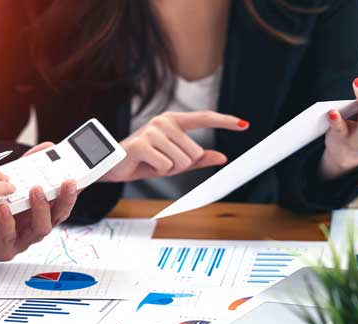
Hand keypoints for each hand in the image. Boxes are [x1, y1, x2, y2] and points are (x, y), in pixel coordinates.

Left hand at [0, 142, 78, 260]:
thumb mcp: (9, 180)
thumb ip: (29, 165)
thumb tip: (49, 146)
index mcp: (39, 211)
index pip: (62, 202)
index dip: (73, 192)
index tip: (77, 178)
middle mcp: (33, 226)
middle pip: (58, 216)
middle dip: (65, 199)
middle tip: (65, 182)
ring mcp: (20, 240)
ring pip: (40, 229)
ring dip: (40, 209)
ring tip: (34, 190)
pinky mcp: (2, 250)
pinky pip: (9, 238)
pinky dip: (7, 222)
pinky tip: (2, 207)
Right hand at [100, 111, 248, 181]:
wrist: (113, 165)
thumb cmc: (143, 161)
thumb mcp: (174, 161)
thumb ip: (198, 158)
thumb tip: (223, 157)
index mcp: (173, 121)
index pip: (204, 118)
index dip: (225, 121)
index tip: (244, 124)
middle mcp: (164, 121)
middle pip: (194, 152)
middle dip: (181, 165)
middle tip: (161, 162)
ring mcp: (152, 131)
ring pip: (181, 161)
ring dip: (168, 169)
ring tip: (152, 162)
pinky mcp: (142, 144)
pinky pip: (166, 166)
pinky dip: (158, 171)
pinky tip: (145, 164)